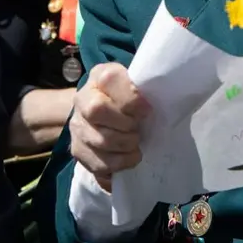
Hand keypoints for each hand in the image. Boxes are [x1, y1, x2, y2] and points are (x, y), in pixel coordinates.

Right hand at [69, 63, 150, 191]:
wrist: (102, 114)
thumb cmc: (129, 100)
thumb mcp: (136, 86)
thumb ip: (145, 88)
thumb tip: (165, 99)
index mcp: (99, 77)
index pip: (109, 80)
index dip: (131, 99)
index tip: (147, 111)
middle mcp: (82, 99)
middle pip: (97, 110)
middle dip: (126, 125)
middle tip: (138, 130)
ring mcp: (77, 126)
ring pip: (100, 141)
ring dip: (126, 148)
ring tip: (135, 145)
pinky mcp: (77, 150)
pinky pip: (98, 164)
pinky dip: (118, 165)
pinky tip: (126, 157)